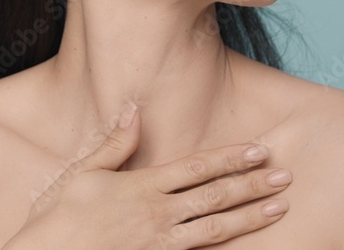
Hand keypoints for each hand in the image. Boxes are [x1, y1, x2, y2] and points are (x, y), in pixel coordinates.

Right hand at [2, 103, 290, 248]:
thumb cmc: (58, 218)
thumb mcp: (82, 173)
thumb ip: (115, 143)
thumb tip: (135, 107)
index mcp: (142, 186)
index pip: (197, 167)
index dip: (231, 158)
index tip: (258, 149)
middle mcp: (157, 214)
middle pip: (215, 196)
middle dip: (253, 185)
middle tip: (285, 176)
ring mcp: (159, 243)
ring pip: (216, 228)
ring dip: (251, 217)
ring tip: (280, 208)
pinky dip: (225, 247)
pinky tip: (246, 244)